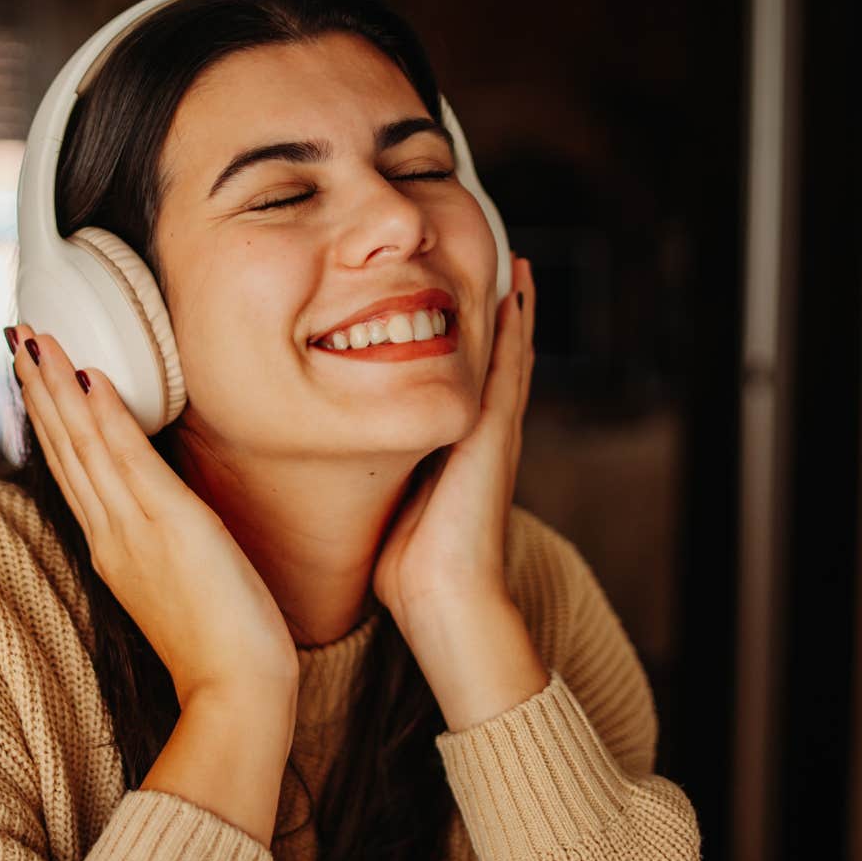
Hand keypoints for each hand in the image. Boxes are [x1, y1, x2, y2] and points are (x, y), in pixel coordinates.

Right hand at [8, 324, 300, 714]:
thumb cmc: (218, 648)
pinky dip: (107, 417)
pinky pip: (130, 461)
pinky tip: (88, 377)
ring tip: (35, 338)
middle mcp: (113, 533)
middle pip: (65, 449)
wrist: (233, 691)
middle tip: (18, 335)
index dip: (50, 419)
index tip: (32, 374)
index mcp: (112, 548)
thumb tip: (157, 516)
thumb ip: (158, 547)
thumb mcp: (178, 585)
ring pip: (85, 446)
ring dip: (58, 388)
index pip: (73, 470)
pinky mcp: (172, 524)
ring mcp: (136, 528)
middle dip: (39, 389)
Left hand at [372, 254, 535, 622]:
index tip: (452, 299)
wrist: (444, 598)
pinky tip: (515, 291)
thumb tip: (345, 461)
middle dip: (492, 314)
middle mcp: (481, 435)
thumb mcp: (389, 505)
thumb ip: (382, 478)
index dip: (461, 341)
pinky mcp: (497, 435)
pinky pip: (510, 369)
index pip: (462, 381)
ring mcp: (494, 433)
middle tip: (495, 261)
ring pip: (508, 355)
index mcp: (455, 449)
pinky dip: (516, 329)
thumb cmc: (409, 567)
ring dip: (512, 309)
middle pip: (493, 360)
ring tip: (513, 262)